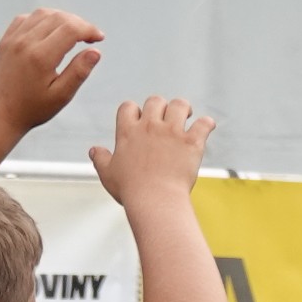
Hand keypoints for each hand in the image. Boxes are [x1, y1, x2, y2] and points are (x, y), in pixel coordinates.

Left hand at [0, 8, 102, 133]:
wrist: (0, 114)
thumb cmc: (32, 109)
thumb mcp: (61, 96)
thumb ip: (79, 72)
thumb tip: (95, 51)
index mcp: (41, 57)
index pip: (71, 29)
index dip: (89, 29)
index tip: (99, 38)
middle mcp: (25, 42)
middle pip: (59, 17)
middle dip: (79, 23)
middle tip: (89, 37)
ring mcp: (13, 39)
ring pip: (43, 14)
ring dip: (62, 18)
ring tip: (73, 33)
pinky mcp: (6, 39)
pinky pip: (27, 18)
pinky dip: (43, 19)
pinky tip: (51, 31)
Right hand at [90, 95, 214, 206]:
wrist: (155, 201)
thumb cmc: (131, 191)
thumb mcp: (108, 175)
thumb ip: (101, 159)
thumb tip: (94, 151)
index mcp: (128, 132)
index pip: (128, 107)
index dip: (134, 111)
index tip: (139, 120)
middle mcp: (149, 126)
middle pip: (155, 101)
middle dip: (160, 106)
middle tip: (167, 117)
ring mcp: (172, 132)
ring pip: (179, 105)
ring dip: (183, 108)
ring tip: (187, 115)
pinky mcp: (191, 142)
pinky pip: (204, 123)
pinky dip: (207, 124)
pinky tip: (207, 126)